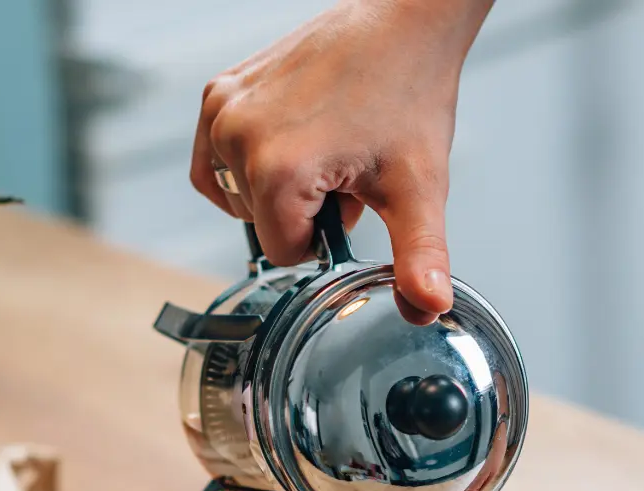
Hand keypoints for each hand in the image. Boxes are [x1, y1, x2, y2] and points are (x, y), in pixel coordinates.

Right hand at [190, 0, 493, 323]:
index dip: (322, 238)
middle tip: (342, 170)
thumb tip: (428, 308)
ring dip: (276, 190)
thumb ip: (420, 259)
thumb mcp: (419, 190)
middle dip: (303, 213)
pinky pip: (215, 162)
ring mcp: (223, 109)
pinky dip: (248, 169)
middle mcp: (239, 136)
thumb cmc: (409, 95)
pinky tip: (288, 146)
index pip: (284, 252)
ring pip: (237, 198)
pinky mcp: (218, 92)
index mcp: (279, 168)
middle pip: (261, 225)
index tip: (349, 200)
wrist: (402, 22)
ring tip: (321, 153)